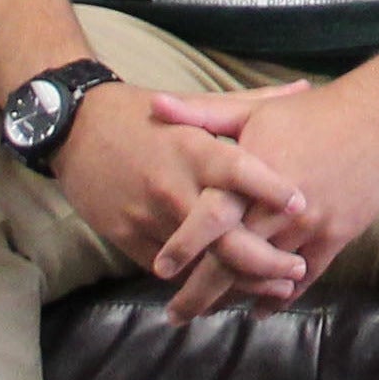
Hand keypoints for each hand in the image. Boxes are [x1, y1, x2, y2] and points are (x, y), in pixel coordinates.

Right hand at [57, 83, 310, 322]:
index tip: (301, 204)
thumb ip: (252, 103)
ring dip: (240, 281)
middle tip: (298, 268)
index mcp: (192, 148)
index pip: (236, 170)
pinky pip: (171, 271)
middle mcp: (173, 186)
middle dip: (264, 260)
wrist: (74, 129)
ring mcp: (148, 216)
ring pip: (200, 262)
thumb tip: (304, 89)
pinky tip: (232, 290)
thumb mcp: (195, 103)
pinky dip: (202, 282)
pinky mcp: (128, 237)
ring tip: (278, 288)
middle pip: (223, 234)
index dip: (270, 187)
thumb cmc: (141, 113)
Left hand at [147, 73, 378, 303]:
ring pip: (266, 273)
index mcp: (253, 173)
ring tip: (210, 312)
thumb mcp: (254, 109)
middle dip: (201, 292)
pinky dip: (281, 296)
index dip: (185, 245)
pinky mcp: (336, 235)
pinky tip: (260, 308)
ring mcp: (310, 224)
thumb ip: (202, 115)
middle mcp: (278, 206)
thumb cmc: (312, 112)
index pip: (212, 217)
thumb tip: (155, 105)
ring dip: (237, 296)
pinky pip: (306, 277)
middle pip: (234, 258)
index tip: (160, 270)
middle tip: (175, 315)